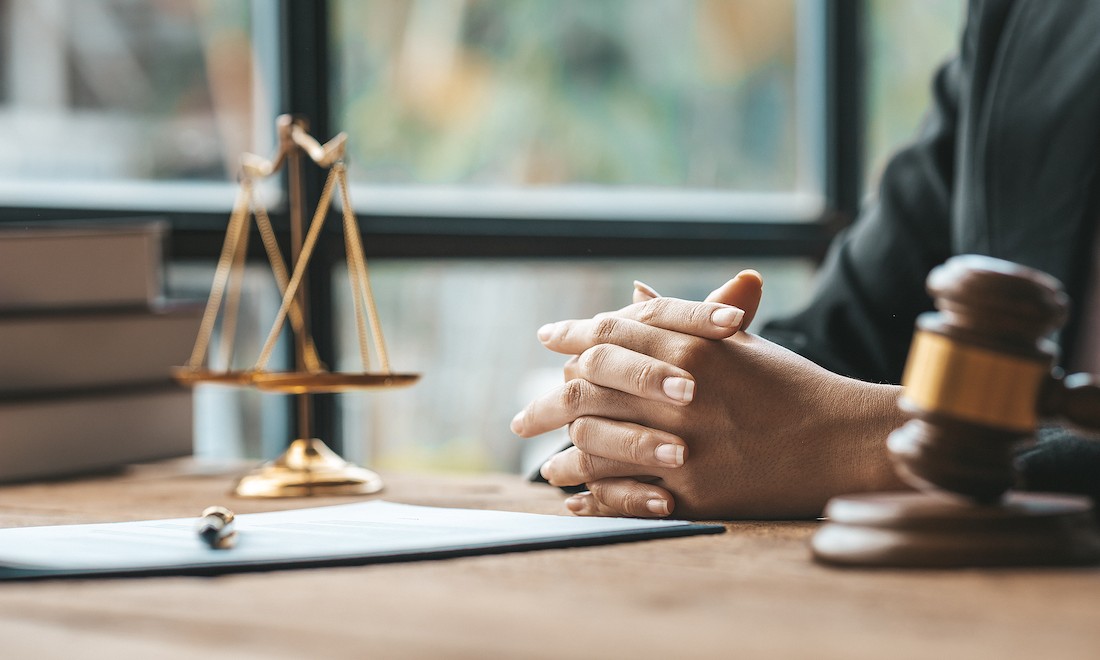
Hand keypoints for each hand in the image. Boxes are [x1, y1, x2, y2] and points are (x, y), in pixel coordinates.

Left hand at [512, 278, 906, 519]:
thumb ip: (679, 320)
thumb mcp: (739, 345)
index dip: (571, 335)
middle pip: (585, 391)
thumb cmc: (790, 387)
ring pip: (594, 447)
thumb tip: (629, 295)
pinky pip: (621, 495)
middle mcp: (681, 393)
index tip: (547, 339)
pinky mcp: (694, 495)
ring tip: (546, 467)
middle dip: (546, 404)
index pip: (608, 334)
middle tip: (520, 419)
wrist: (844, 442)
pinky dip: (592, 498)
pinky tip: (576, 500)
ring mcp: (685, 446)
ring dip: (563, 459)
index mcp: (692, 348)